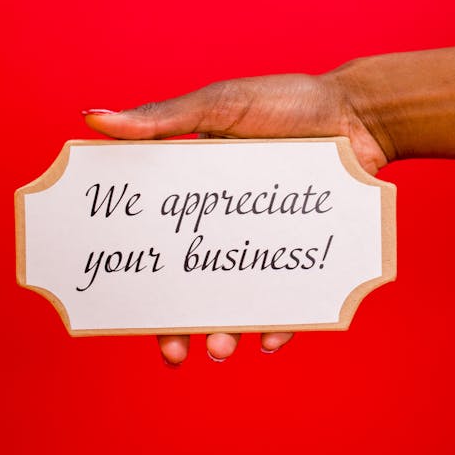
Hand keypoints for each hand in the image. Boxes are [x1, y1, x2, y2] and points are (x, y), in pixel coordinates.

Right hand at [84, 70, 389, 363]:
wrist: (361, 111)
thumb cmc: (288, 100)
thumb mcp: (219, 105)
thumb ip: (163, 119)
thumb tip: (93, 117)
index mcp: (196, 187)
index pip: (160, 236)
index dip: (141, 272)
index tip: (119, 304)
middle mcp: (228, 222)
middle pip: (196, 281)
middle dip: (180, 323)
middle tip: (172, 354)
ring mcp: (267, 241)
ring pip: (240, 297)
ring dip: (227, 329)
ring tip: (222, 348)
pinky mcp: (306, 253)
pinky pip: (292, 299)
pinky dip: (281, 322)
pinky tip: (270, 339)